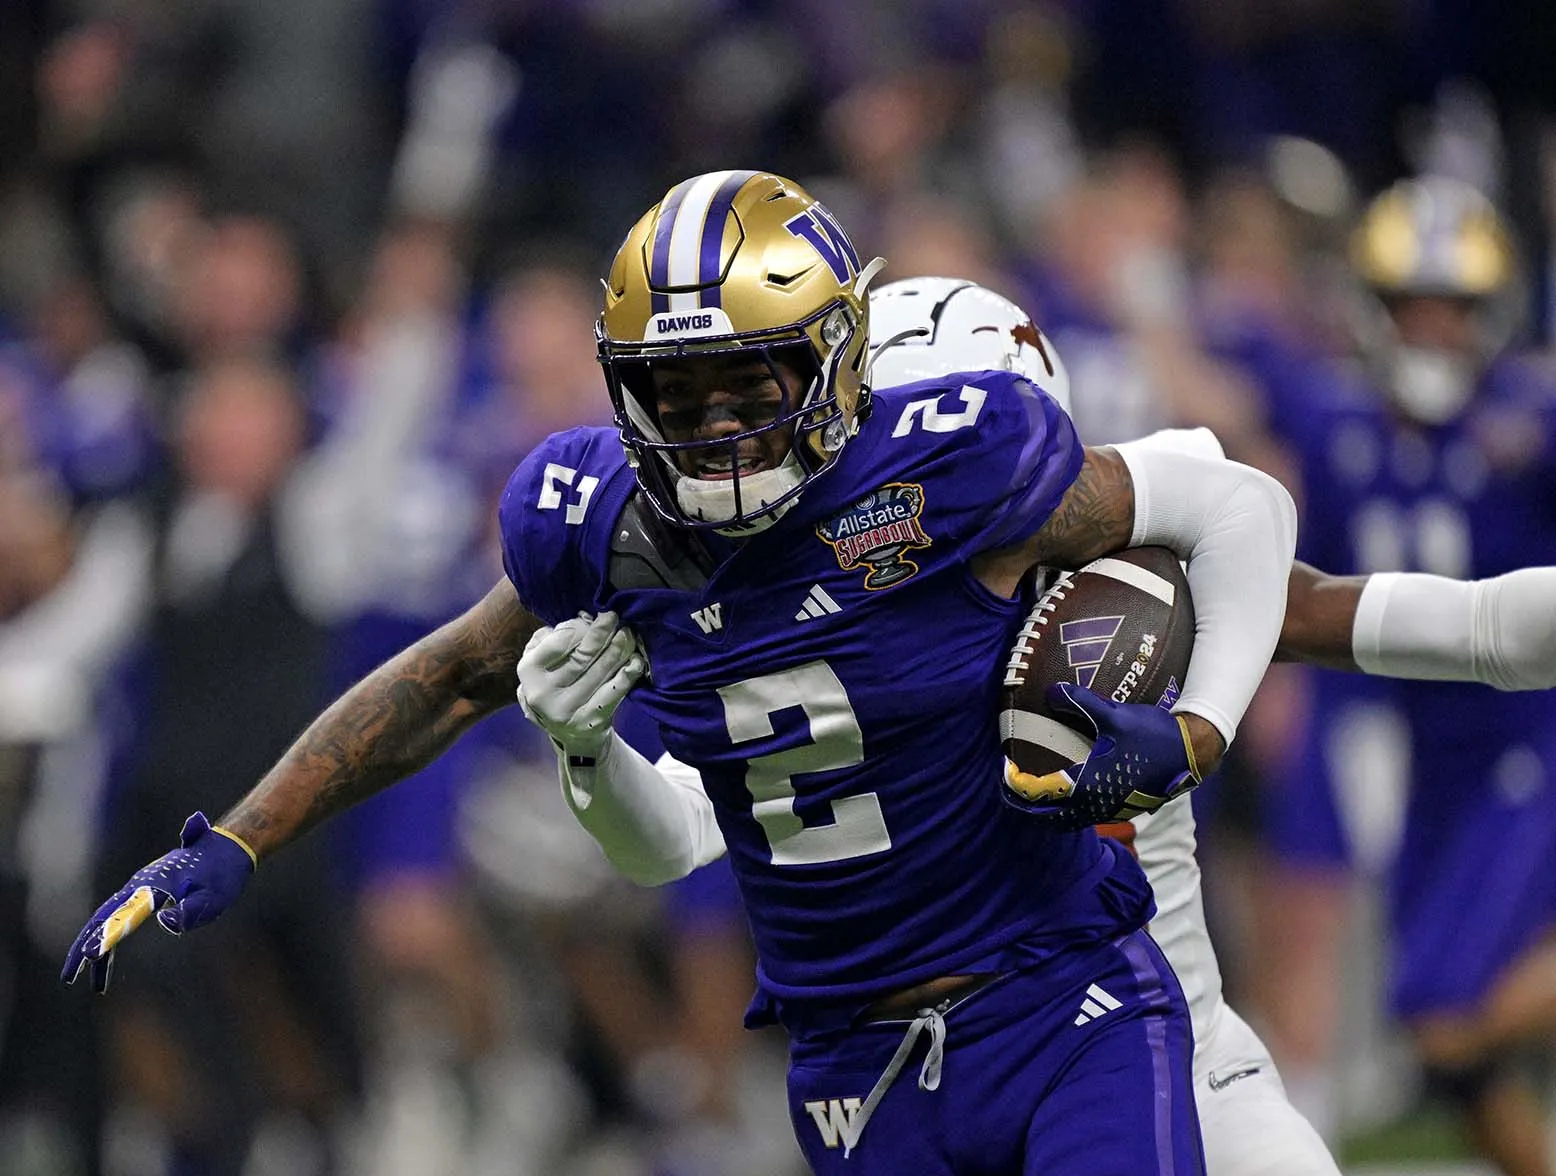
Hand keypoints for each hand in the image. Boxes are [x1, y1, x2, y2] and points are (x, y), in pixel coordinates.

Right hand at [61, 812, 256, 992]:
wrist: (227, 848)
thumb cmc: (222, 875)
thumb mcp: (214, 897)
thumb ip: (190, 909)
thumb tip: (165, 921)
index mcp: (153, 885)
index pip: (123, 914)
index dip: (106, 935)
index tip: (90, 955)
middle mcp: (139, 885)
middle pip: (103, 918)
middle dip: (84, 947)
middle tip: (69, 977)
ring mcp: (140, 888)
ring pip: (107, 919)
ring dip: (94, 947)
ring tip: (92, 983)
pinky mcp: (145, 893)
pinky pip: (120, 918)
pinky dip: (111, 940)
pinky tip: (106, 964)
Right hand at [517, 612, 645, 758]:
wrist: (568, 730)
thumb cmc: (555, 683)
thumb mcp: (543, 659)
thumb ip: (555, 637)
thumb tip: (585, 619)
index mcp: (529, 671)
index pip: (560, 641)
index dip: (580, 627)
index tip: (595, 617)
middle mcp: (544, 692)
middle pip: (582, 656)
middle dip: (602, 633)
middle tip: (615, 618)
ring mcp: (568, 709)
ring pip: (600, 671)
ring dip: (618, 649)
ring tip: (628, 634)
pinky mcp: (590, 720)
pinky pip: (614, 693)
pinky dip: (627, 675)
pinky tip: (636, 662)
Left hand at [1002, 683, 1205, 829]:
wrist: (1192, 753)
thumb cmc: (1153, 735)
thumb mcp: (1114, 714)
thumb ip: (1080, 701)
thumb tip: (1051, 691)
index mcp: (1088, 788)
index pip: (1041, 796)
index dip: (1018, 789)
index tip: (1005, 775)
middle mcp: (1097, 806)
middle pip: (1050, 819)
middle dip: (1027, 809)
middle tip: (1010, 793)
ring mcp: (1111, 811)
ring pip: (1069, 821)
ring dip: (1048, 812)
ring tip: (1035, 795)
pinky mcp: (1123, 808)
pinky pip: (1086, 817)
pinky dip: (1068, 810)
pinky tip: (1068, 791)